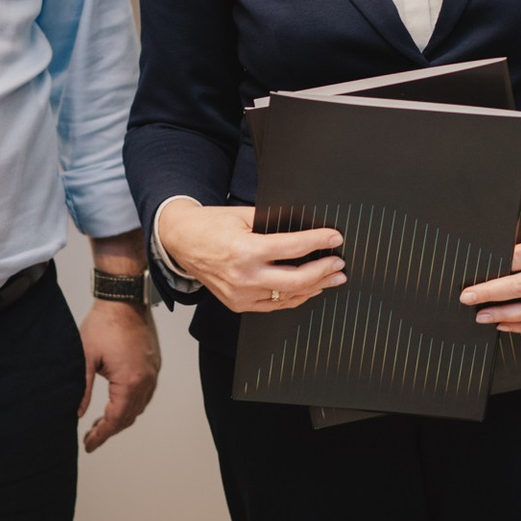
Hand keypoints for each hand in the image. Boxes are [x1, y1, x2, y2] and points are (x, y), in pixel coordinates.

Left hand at [78, 299, 160, 451]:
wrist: (124, 299)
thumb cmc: (104, 324)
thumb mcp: (85, 358)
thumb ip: (82, 389)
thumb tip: (77, 414)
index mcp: (129, 381)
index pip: (116, 419)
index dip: (101, 435)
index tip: (89, 445)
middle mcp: (146, 379)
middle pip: (130, 416)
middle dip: (110, 429)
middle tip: (91, 436)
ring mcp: (153, 371)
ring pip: (140, 406)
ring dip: (122, 417)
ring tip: (101, 423)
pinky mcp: (154, 363)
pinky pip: (146, 392)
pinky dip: (132, 403)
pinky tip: (118, 402)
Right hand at [157, 201, 345, 312]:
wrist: (180, 241)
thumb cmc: (210, 225)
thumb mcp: (242, 215)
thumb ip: (273, 222)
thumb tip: (305, 225)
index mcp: (245, 250)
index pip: (293, 248)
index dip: (318, 242)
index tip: (334, 237)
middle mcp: (243, 276)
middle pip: (296, 280)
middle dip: (323, 272)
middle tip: (339, 264)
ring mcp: (240, 294)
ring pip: (287, 297)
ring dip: (314, 288)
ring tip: (332, 278)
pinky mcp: (238, 304)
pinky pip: (273, 306)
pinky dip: (294, 298)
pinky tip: (309, 290)